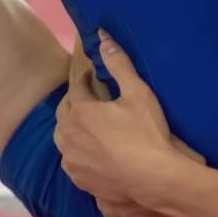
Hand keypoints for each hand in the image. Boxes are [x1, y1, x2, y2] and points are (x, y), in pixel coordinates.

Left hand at [55, 32, 200, 207]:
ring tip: (86, 125)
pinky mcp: (79, 179)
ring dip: (72, 127)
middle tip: (88, 97)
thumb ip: (119, 64)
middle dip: (74, 101)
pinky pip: (71, 160)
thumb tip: (102, 36)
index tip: (93, 76)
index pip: (77, 88)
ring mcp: (72, 160)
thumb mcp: (138, 93)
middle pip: (65, 112)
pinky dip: (77, 151)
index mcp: (80, 112)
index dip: (85, 79)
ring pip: (63, 137)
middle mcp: (69, 136)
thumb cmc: (147, 134)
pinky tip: (90, 152)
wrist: (154, 180)